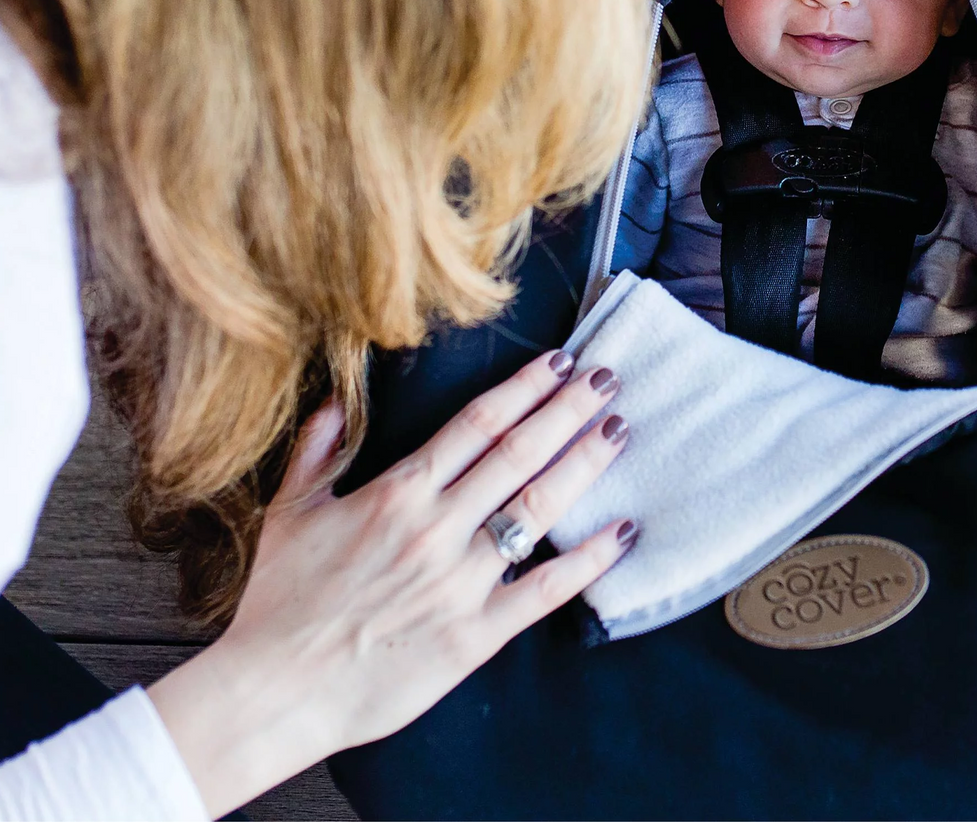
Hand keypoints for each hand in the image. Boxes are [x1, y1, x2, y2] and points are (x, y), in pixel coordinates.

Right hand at [148, 350, 632, 817]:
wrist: (273, 694)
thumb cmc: (279, 602)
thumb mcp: (289, 513)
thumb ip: (319, 450)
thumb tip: (340, 397)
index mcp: (398, 493)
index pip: (478, 423)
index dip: (525, 386)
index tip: (561, 360)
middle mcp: (437, 527)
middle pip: (519, 452)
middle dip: (569, 409)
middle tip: (608, 377)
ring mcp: (461, 581)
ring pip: (538, 507)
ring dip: (584, 464)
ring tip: (619, 430)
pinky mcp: (476, 634)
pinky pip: (545, 589)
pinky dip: (590, 559)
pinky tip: (625, 530)